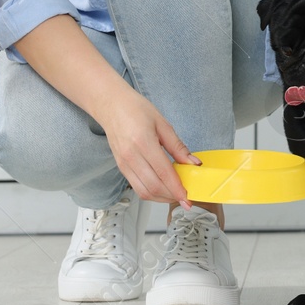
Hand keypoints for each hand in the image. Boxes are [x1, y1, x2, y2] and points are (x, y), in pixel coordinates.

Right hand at [95, 88, 198, 206]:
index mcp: (143, 142)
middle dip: (171, 196)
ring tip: (175, 194)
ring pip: (144, 191)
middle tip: (186, 197)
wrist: (111, 106)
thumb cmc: (136, 109)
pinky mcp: (121, 168)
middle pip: (153, 187)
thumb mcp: (163, 124)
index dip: (177, 188)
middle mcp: (130, 157)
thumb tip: (193, 163)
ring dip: (161, 198)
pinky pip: (136, 187)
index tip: (188, 198)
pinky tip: (163, 187)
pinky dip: (151, 192)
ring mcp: (124, 164)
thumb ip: (178, 146)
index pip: (163, 173)